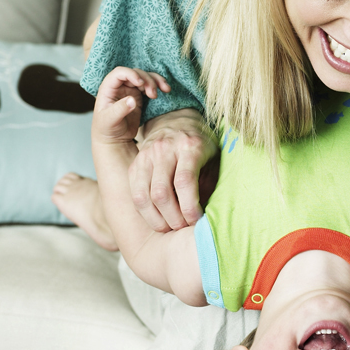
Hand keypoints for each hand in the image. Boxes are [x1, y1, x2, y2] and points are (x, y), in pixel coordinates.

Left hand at [92, 67, 170, 144]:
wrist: (115, 138)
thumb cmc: (107, 129)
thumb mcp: (109, 121)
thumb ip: (119, 110)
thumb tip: (132, 100)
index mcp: (108, 88)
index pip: (119, 73)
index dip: (131, 74)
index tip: (141, 83)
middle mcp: (119, 86)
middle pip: (135, 73)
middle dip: (147, 80)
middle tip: (153, 94)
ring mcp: (130, 90)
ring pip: (144, 77)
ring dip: (155, 81)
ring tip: (165, 90)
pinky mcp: (138, 96)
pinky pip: (149, 86)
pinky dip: (158, 86)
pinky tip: (166, 90)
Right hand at [128, 108, 217, 231]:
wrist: (176, 120)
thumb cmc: (202, 145)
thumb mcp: (214, 158)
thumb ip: (211, 183)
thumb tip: (208, 215)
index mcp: (190, 146)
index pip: (184, 182)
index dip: (190, 208)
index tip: (196, 221)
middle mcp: (165, 149)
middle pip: (161, 193)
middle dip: (173, 218)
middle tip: (183, 228)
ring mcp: (146, 155)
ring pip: (143, 196)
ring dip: (156, 220)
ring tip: (170, 229)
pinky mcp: (135, 164)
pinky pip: (134, 194)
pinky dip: (145, 212)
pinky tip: (158, 219)